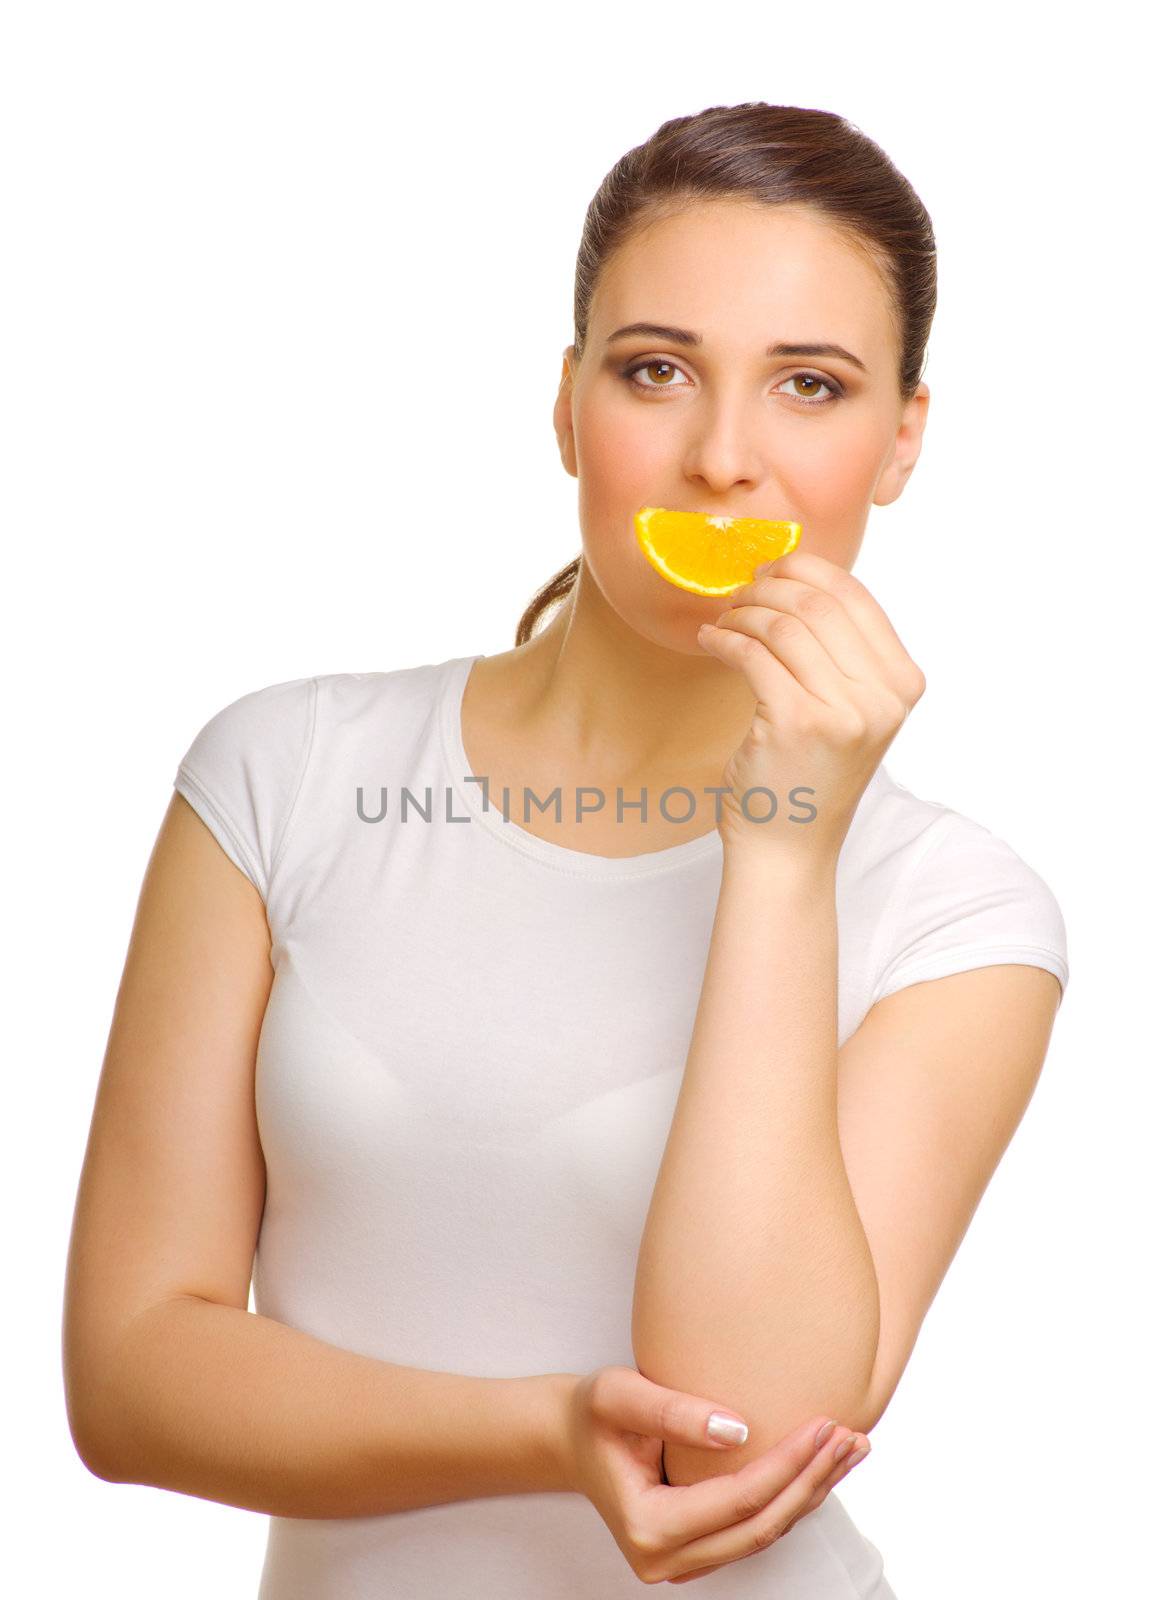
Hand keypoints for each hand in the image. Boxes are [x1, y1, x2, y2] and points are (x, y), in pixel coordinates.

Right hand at [560, 1364, 870, 1584]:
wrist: (571, 1438)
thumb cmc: (593, 1413)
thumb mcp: (620, 1396)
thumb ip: (674, 1412)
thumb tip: (741, 1431)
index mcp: (648, 1527)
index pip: (738, 1499)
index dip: (787, 1463)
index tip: (825, 1424)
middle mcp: (666, 1559)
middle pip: (760, 1526)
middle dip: (812, 1481)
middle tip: (852, 1438)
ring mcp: (682, 1563)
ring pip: (764, 1534)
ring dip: (811, 1492)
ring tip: (851, 1449)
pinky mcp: (696, 1551)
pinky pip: (753, 1529)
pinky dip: (790, 1497)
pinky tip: (819, 1466)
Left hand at [697, 548, 925, 865]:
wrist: (789, 844)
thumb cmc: (810, 773)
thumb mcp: (851, 710)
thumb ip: (842, 653)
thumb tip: (800, 578)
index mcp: (903, 683)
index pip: (856, 597)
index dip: (807, 570)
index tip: (772, 570)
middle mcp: (882, 696)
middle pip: (818, 605)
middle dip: (770, 587)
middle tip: (740, 592)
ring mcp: (842, 710)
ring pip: (784, 626)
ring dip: (744, 613)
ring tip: (724, 620)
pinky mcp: (795, 722)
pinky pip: (753, 654)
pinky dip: (725, 638)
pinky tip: (710, 640)